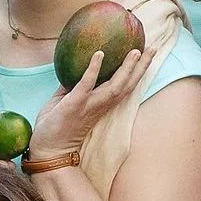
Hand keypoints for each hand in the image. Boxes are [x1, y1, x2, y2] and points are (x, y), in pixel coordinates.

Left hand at [26, 46, 146, 165]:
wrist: (47, 152)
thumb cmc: (54, 129)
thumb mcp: (64, 102)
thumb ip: (72, 87)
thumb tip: (71, 69)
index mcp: (100, 105)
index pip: (125, 86)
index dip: (137, 71)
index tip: (147, 55)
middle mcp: (100, 105)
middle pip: (127, 85)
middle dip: (142, 67)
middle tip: (153, 48)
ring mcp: (89, 106)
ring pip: (115, 86)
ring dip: (127, 68)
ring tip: (136, 51)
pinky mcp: (74, 105)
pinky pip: (86, 85)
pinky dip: (94, 69)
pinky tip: (99, 54)